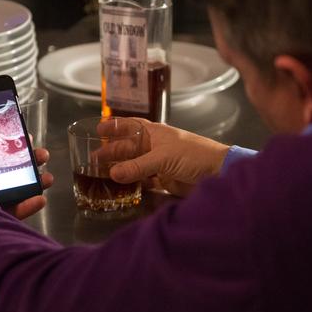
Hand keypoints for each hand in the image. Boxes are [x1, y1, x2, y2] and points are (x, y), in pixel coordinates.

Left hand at [0, 129, 52, 218]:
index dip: (5, 144)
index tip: (20, 139)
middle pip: (8, 169)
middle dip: (27, 160)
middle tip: (39, 155)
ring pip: (18, 188)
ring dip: (35, 181)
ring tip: (45, 177)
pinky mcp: (1, 216)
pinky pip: (20, 208)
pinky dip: (32, 203)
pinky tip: (39, 197)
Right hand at [108, 119, 229, 195]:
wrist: (217, 172)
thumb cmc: (193, 155)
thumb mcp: (163, 158)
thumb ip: (137, 167)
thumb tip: (112, 174)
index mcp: (154, 133)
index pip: (130, 126)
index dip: (115, 126)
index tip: (98, 128)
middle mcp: (154, 146)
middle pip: (128, 147)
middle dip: (112, 151)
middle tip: (93, 158)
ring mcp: (159, 163)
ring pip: (134, 164)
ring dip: (120, 168)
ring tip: (102, 174)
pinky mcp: (164, 180)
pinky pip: (143, 180)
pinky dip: (132, 182)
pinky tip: (121, 185)